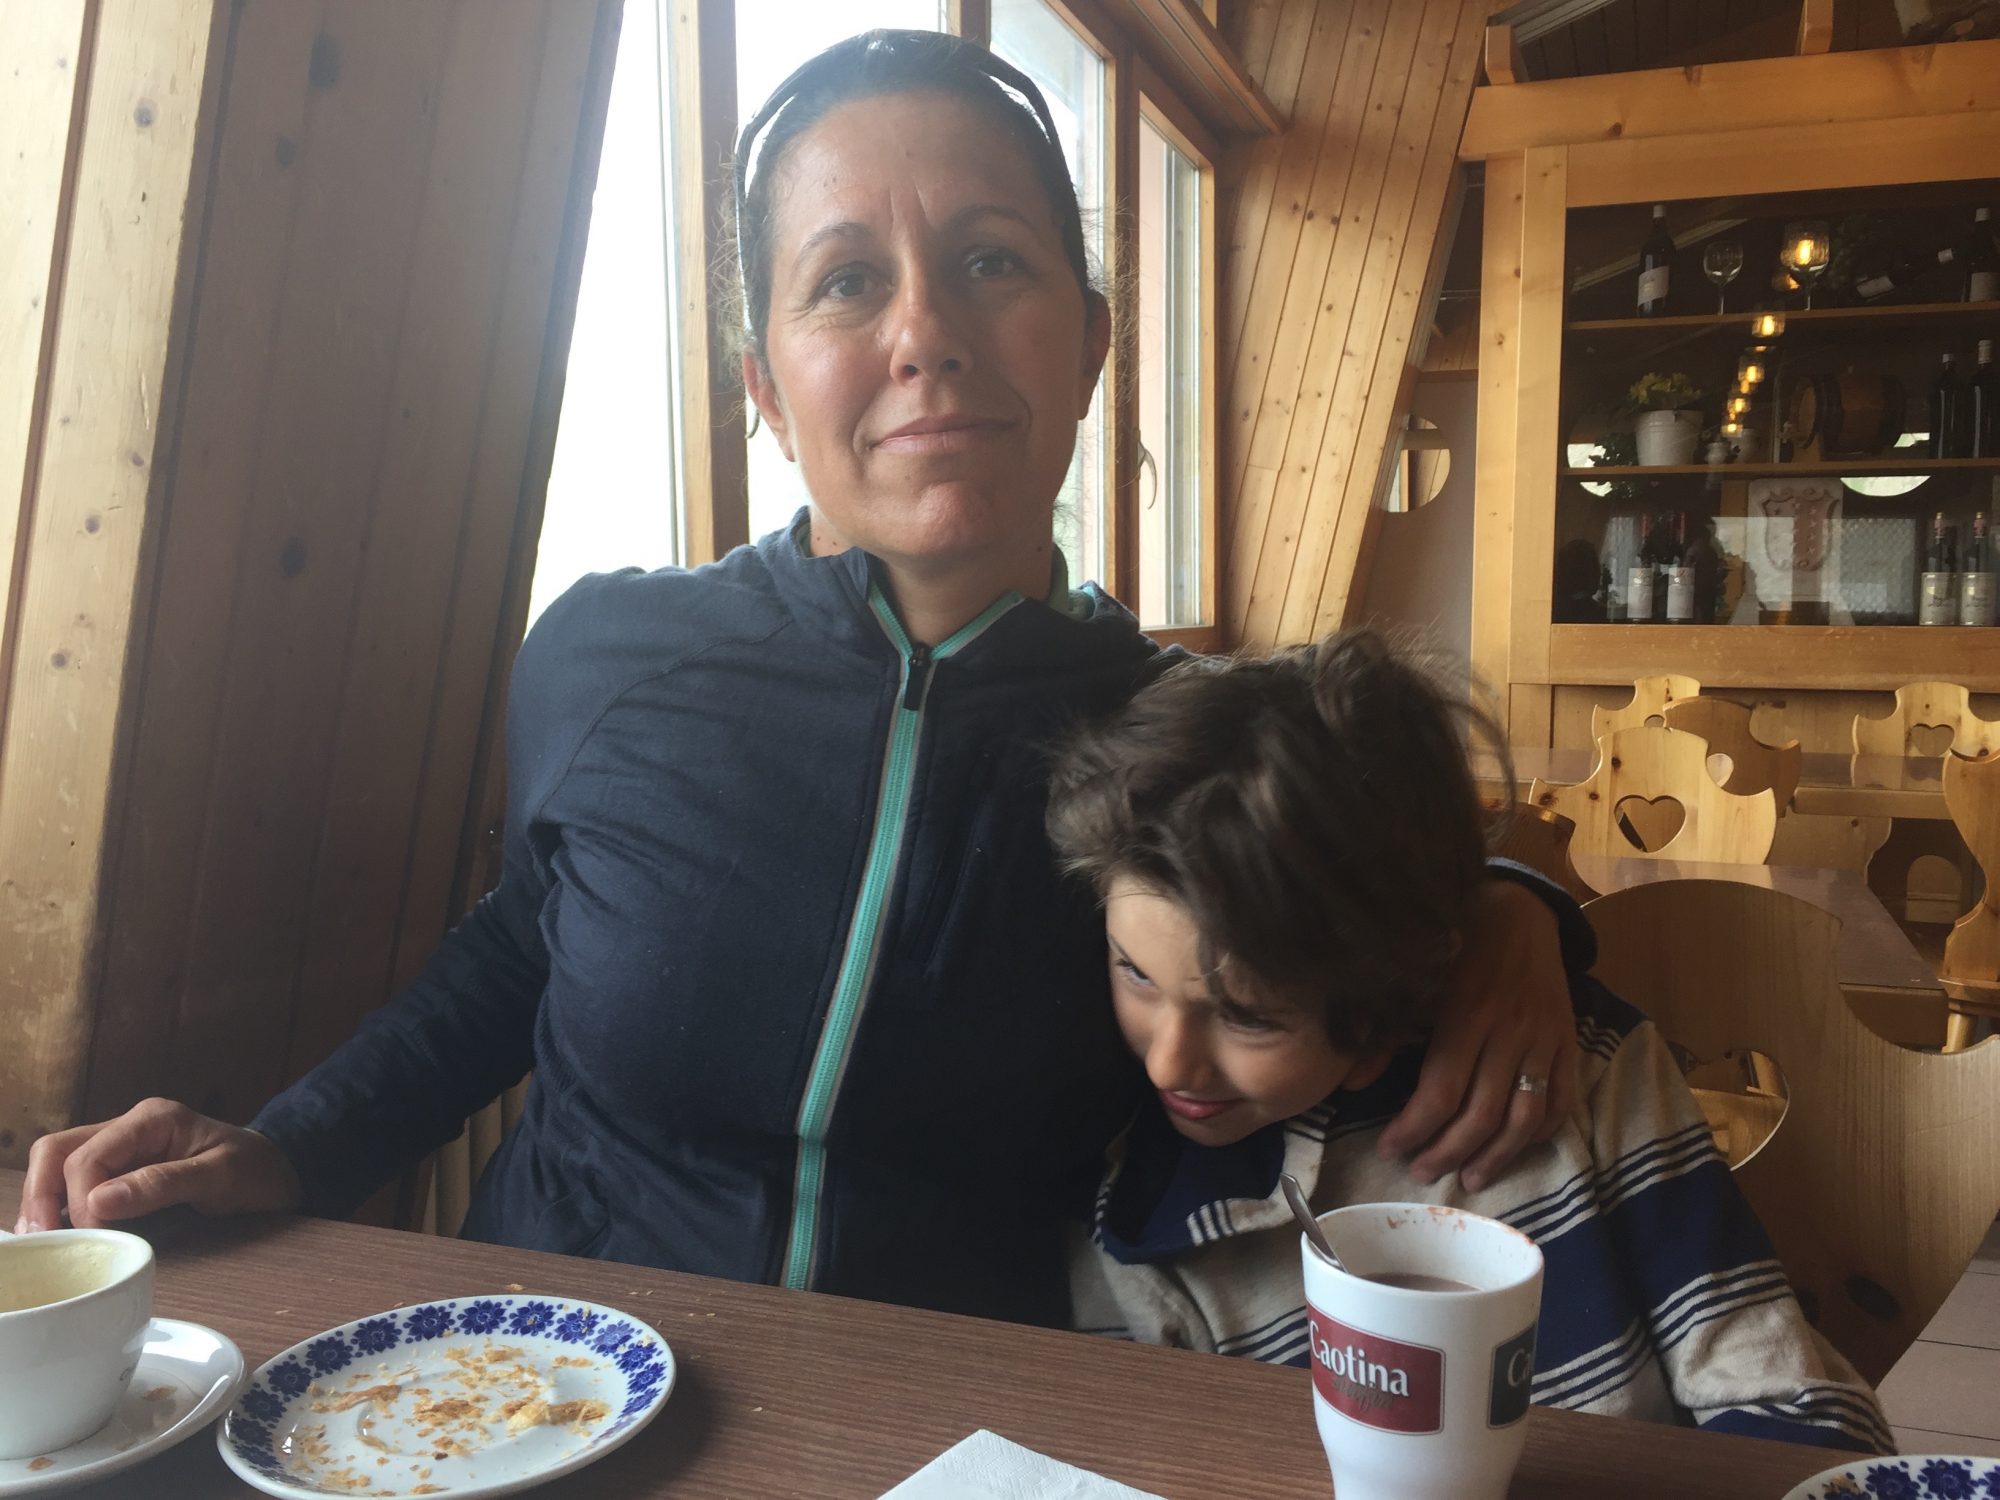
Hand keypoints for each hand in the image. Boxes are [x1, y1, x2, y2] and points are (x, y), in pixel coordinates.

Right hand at [15, 1099, 301, 1233]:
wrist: (279, 1172)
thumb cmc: (256, 1170)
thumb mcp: (221, 1176)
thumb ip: (163, 1184)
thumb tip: (99, 1201)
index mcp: (151, 1120)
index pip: (88, 1156)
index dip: (78, 1198)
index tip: (92, 1235)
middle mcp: (128, 1129)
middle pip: (58, 1151)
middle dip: (41, 1194)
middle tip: (41, 1241)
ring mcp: (122, 1149)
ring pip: (58, 1165)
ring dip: (43, 1201)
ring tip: (40, 1242)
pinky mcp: (122, 1172)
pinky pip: (75, 1183)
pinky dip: (59, 1207)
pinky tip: (57, 1235)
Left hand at [1376, 880, 1577, 1191]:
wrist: (1520, 910)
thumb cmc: (1456, 946)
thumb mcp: (1414, 981)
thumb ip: (1384, 1032)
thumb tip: (1352, 1084)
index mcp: (1465, 1016)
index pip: (1440, 1093)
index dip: (1413, 1129)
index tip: (1389, 1151)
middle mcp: (1509, 1033)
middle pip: (1482, 1114)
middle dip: (1448, 1152)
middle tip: (1422, 1173)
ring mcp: (1544, 1041)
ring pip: (1525, 1117)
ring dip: (1497, 1156)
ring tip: (1470, 1179)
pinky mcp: (1568, 1043)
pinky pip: (1562, 1100)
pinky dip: (1543, 1132)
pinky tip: (1518, 1149)